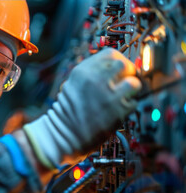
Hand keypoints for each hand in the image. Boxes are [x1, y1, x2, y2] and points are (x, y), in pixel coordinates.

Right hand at [23, 48, 141, 168]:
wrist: (63, 134)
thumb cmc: (68, 111)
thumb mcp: (72, 84)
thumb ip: (92, 73)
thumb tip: (117, 66)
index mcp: (82, 71)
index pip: (110, 53)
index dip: (118, 59)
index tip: (119, 67)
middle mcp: (95, 80)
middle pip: (124, 64)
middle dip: (127, 73)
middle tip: (124, 81)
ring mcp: (107, 96)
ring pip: (134, 82)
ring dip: (131, 90)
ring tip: (122, 96)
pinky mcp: (117, 112)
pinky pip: (133, 102)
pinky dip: (128, 106)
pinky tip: (117, 110)